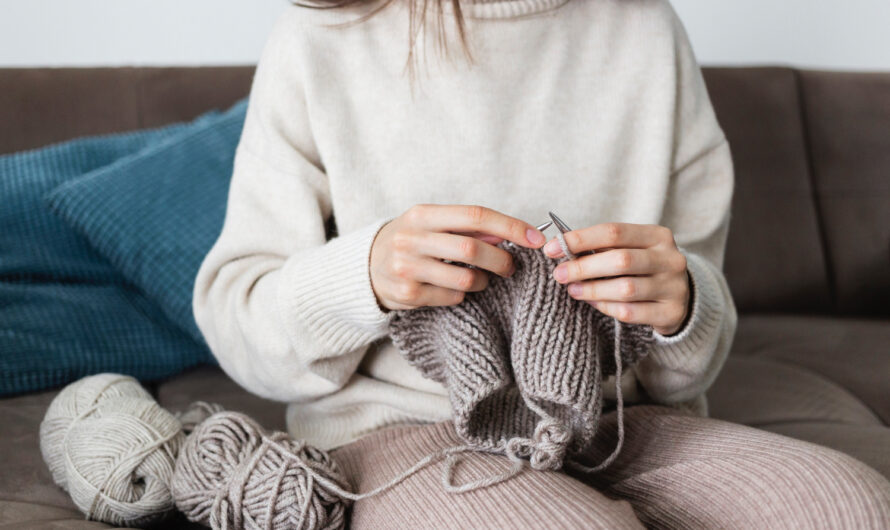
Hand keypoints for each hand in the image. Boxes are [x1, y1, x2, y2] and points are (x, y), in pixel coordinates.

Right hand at [370, 204, 546, 310]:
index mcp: (422, 214)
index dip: (510, 226)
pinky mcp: (408, 294)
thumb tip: (511, 232)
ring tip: (482, 278)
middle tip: (511, 267)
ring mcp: (407, 267)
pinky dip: (463, 294)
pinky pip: (453, 296)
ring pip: (466, 277)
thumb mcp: (433, 224)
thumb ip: (469, 227)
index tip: (535, 238)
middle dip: (501, 259)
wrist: (367, 267)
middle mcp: (411, 238)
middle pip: (472, 248)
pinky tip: (455, 287)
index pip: (475, 215)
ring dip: (484, 280)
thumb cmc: (412, 242)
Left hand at [543, 223, 690, 335]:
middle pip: (621, 260)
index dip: (579, 239)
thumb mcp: (630, 250)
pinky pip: (630, 312)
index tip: (552, 248)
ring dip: (592, 290)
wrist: (680, 297)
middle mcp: (670, 259)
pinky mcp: (672, 312)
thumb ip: (601, 247)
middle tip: (559, 274)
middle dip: (583, 267)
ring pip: (625, 289)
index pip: (614, 232)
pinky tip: (593, 303)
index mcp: (658, 236)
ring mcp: (674, 287)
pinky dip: (606, 307)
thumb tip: (559, 246)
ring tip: (572, 290)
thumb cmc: (643, 269)